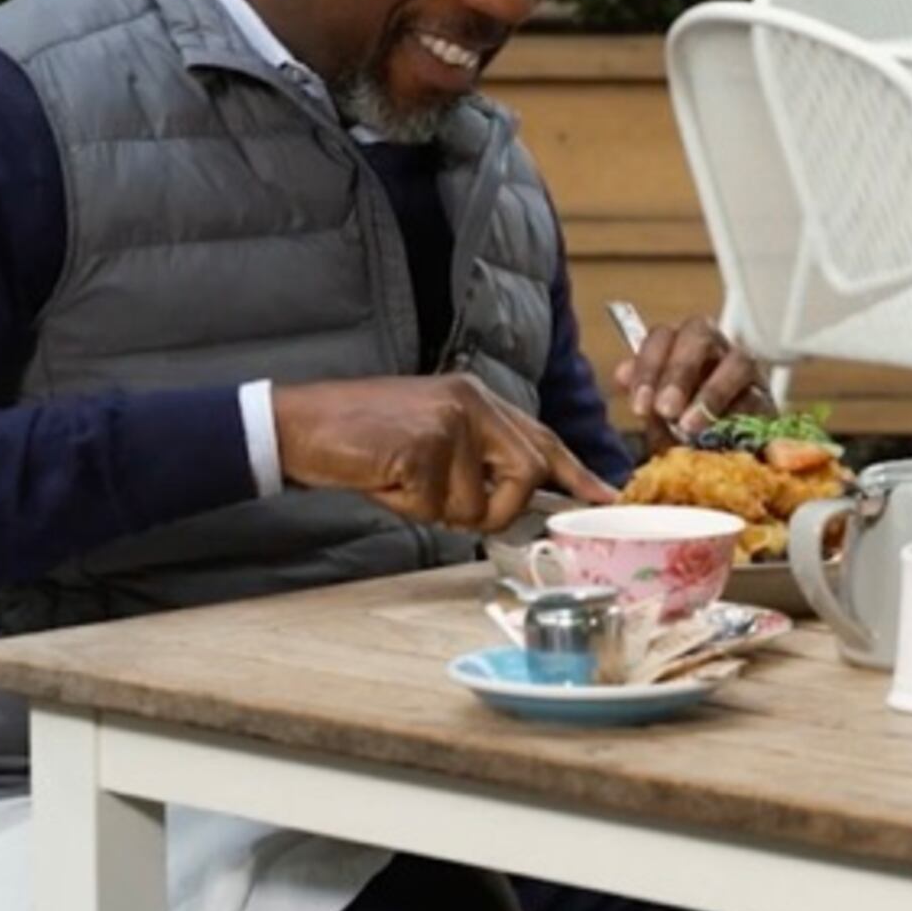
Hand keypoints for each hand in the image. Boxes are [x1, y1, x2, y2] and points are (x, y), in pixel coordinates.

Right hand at [267, 374, 612, 535]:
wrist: (304, 424)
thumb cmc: (366, 439)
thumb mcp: (432, 439)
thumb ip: (476, 462)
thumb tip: (514, 506)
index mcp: (478, 399)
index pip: (543, 438)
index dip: (578, 472)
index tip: (607, 497)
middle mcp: (472, 403)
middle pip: (527, 474)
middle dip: (497, 509)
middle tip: (452, 506)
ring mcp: (450, 421)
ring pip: (479, 504)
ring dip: (440, 511)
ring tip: (405, 482)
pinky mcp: (423, 445)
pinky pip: (436, 506)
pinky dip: (409, 507)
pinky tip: (386, 478)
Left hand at [610, 313, 769, 451]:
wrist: (725, 467)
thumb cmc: (688, 436)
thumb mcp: (659, 421)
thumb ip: (644, 399)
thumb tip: (621, 374)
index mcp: (680, 349)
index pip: (662, 336)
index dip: (648, 366)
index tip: (639, 407)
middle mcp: (714, 349)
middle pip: (698, 334)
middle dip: (679, 371)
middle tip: (666, 410)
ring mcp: (745, 370)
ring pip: (737, 360)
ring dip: (712, 392)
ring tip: (691, 426)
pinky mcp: (768, 398)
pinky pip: (757, 396)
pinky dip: (736, 414)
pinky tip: (720, 435)